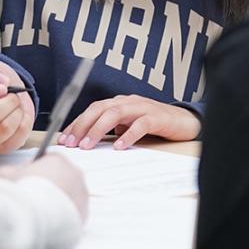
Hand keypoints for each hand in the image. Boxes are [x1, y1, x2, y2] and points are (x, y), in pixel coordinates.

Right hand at [0, 55, 34, 154]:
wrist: (5, 94)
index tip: (1, 87)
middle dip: (6, 101)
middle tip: (10, 94)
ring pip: (4, 129)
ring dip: (16, 112)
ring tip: (14, 105)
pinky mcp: (0, 148)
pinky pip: (17, 137)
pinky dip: (23, 122)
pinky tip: (18, 116)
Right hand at [0, 154, 88, 220]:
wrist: (35, 218)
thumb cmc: (22, 193)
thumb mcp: (7, 175)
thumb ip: (8, 171)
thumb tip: (5, 173)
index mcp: (58, 160)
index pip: (48, 159)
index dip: (36, 168)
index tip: (27, 178)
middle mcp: (74, 173)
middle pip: (61, 176)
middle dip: (49, 184)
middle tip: (33, 195)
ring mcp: (81, 193)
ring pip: (69, 193)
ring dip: (58, 199)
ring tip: (41, 210)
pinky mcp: (84, 211)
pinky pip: (73, 210)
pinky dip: (64, 214)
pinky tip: (51, 219)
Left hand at [58, 95, 200, 150]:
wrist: (185, 121)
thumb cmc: (154, 124)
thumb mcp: (128, 125)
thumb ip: (111, 130)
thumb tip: (86, 142)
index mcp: (119, 103)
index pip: (92, 110)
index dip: (77, 123)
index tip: (63, 139)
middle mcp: (128, 101)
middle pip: (100, 109)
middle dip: (82, 125)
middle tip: (71, 144)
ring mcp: (142, 107)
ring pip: (115, 113)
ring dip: (98, 130)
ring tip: (88, 145)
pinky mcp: (157, 117)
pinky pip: (140, 124)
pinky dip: (128, 135)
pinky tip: (119, 146)